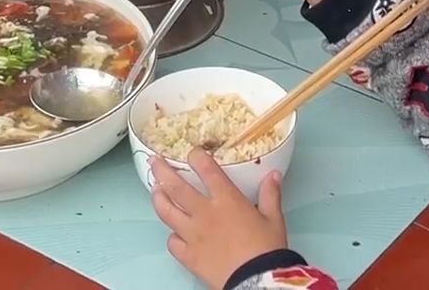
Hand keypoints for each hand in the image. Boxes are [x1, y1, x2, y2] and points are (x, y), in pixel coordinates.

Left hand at [150, 151, 286, 289]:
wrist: (256, 281)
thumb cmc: (267, 248)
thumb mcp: (274, 219)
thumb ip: (270, 194)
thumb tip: (274, 174)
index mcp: (227, 199)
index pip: (206, 169)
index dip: (196, 156)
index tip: (192, 152)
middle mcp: (205, 213)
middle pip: (175, 186)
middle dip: (162, 170)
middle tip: (154, 161)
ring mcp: (192, 234)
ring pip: (166, 211)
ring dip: (158, 198)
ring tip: (155, 191)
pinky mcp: (188, 256)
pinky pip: (172, 242)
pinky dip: (172, 236)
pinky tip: (175, 233)